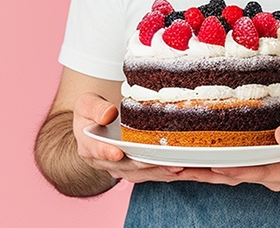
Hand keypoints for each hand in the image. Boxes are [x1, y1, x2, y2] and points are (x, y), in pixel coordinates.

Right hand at [72, 92, 187, 182]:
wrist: (96, 130)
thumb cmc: (92, 114)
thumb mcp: (86, 104)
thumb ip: (95, 108)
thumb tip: (108, 115)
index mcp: (90, 148)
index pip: (98, 151)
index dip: (107, 152)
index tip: (116, 152)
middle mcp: (108, 164)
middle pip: (130, 166)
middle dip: (149, 164)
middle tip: (166, 161)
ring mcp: (125, 170)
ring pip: (147, 174)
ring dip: (167, 172)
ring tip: (185, 167)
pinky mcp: (141, 171)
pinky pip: (159, 174)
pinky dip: (176, 173)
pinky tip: (193, 171)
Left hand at [176, 102, 279, 190]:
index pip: (260, 172)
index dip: (237, 170)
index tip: (216, 167)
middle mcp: (275, 175)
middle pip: (238, 176)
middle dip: (209, 174)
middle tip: (180, 168)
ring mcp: (265, 169)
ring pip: (230, 173)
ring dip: (204, 170)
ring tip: (175, 166)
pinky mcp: (257, 160)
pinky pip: (231, 164)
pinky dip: (211, 162)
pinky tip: (191, 158)